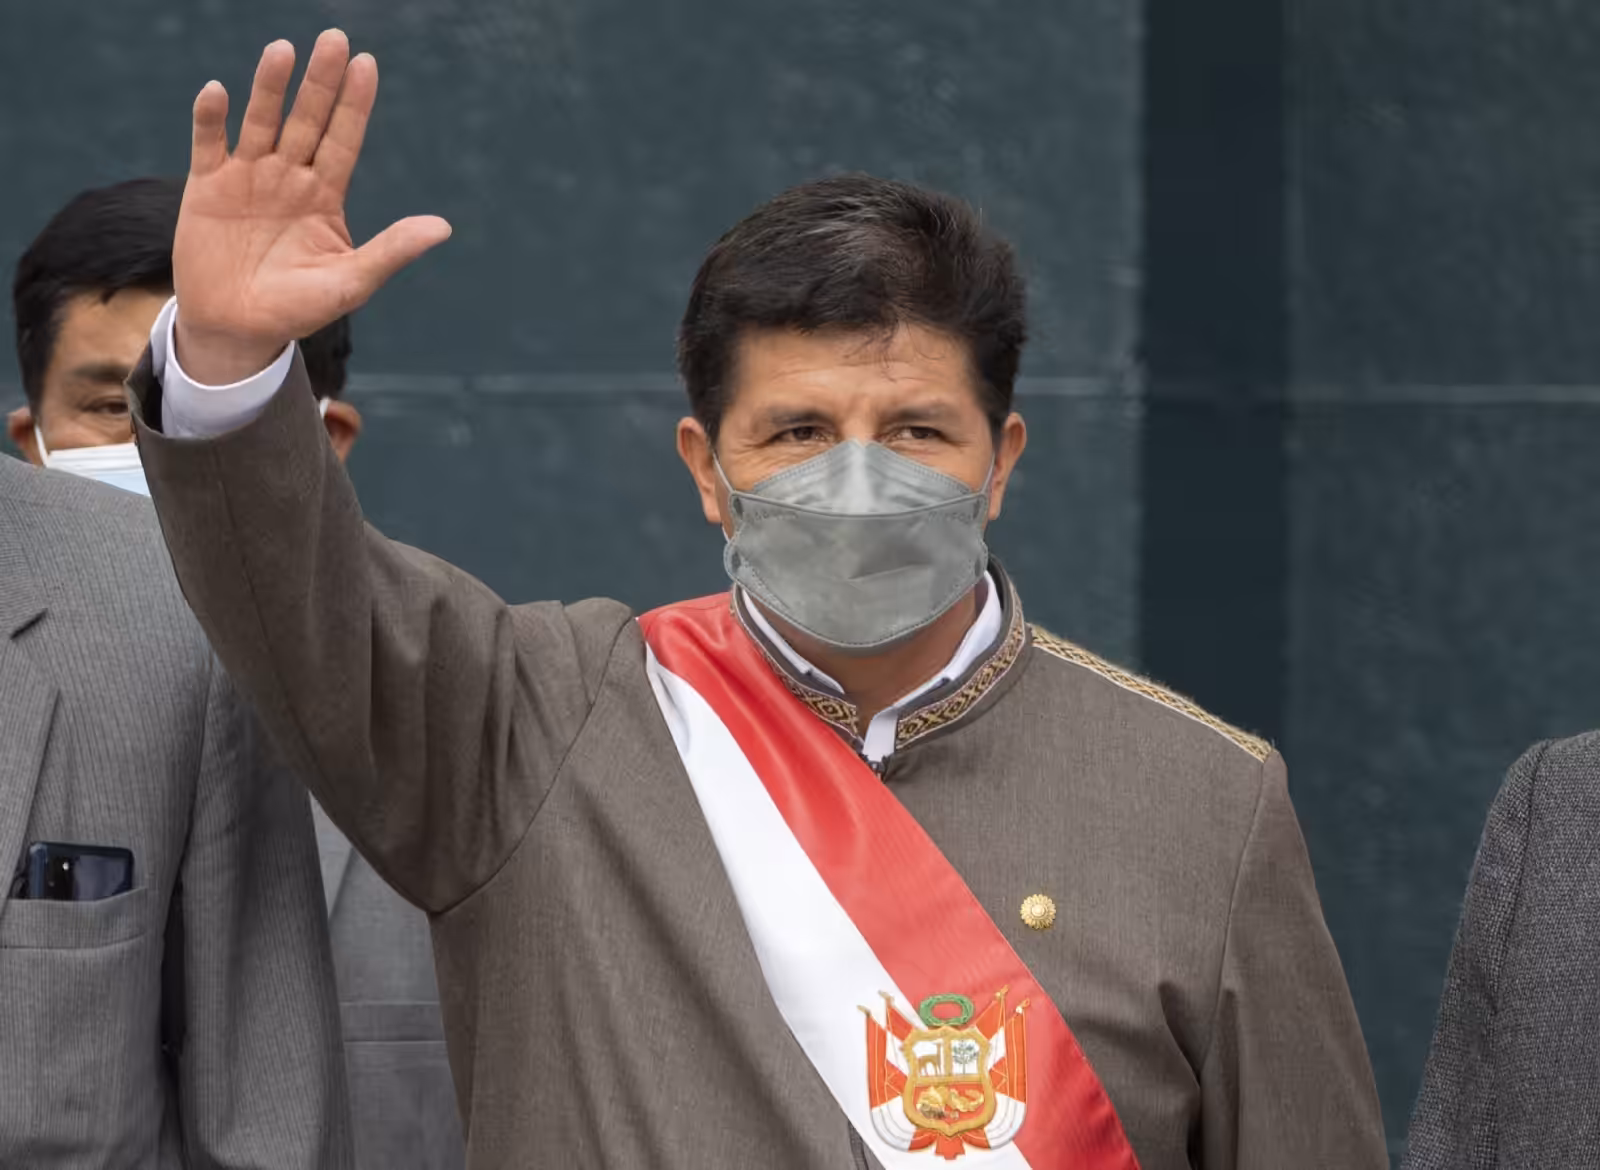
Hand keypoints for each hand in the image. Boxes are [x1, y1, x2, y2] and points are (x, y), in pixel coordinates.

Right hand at [173, 30, 451, 383]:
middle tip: (334, 39)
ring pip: (261, 122)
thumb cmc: (299, 308)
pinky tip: (219, 93)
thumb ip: (391, 251)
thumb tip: (443, 227)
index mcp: (325, 195)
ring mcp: (248, 177)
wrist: (239, 329)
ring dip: (269, 87)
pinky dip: (212, 119)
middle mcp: (289, 177)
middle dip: (320, 82)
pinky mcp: (207, 187)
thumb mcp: (351, 282)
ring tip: (283, 51)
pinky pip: (208, 143)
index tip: (367, 64)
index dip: (354, 104)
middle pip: (307, 120)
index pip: (344, 140)